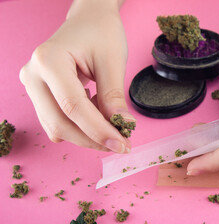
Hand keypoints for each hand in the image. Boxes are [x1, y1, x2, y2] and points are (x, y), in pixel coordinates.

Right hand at [19, 0, 133, 152]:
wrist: (89, 21)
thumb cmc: (101, 33)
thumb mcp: (112, 62)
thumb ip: (113, 96)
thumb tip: (121, 127)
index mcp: (49, 60)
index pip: (73, 107)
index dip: (98, 131)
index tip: (122, 144)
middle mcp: (33, 75)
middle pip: (60, 123)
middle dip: (93, 139)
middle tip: (121, 143)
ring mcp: (33, 85)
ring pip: (57, 127)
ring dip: (87, 135)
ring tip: (111, 124)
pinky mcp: (39, 94)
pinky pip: (57, 121)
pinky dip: (80, 126)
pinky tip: (97, 114)